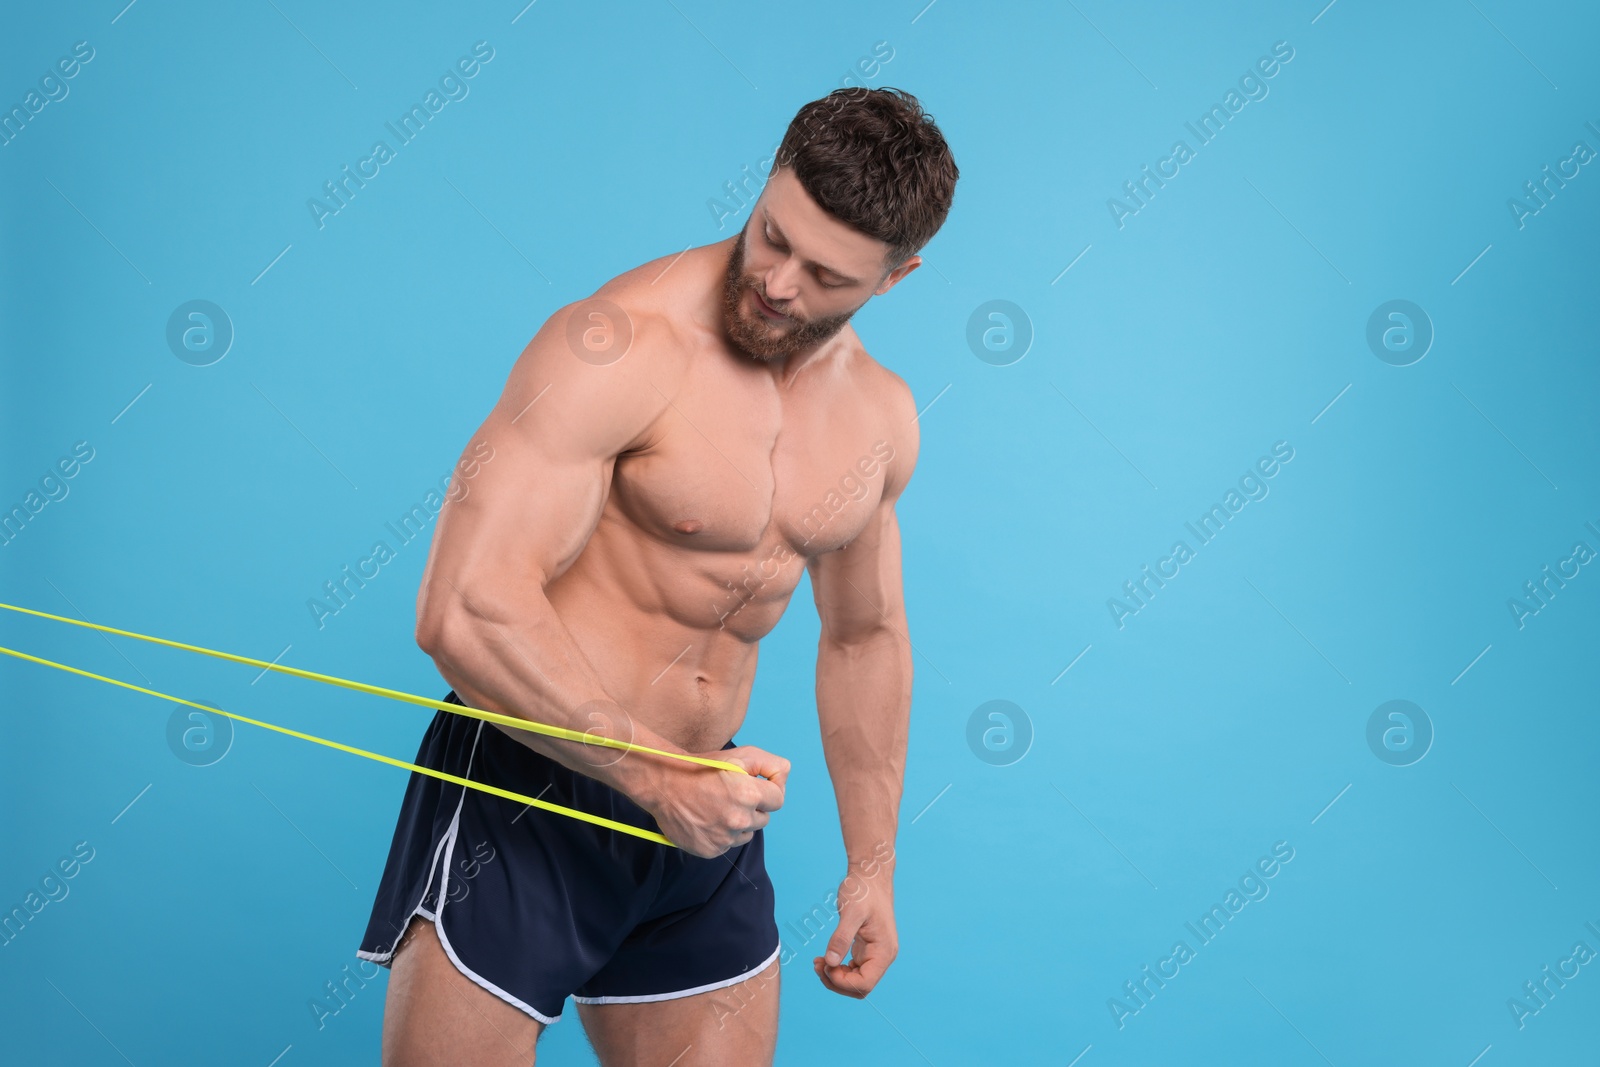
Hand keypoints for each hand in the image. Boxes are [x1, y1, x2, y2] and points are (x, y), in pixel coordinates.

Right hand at [644, 745, 788, 858]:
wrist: (664, 784)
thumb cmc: (703, 766)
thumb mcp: (741, 754)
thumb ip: (772, 765)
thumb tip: (784, 780)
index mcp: (748, 795)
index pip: (778, 800)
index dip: (767, 790)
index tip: (753, 785)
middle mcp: (738, 820)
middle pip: (764, 819)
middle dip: (753, 807)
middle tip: (731, 794)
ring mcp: (724, 838)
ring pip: (747, 833)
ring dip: (739, 822)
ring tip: (718, 806)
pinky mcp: (711, 850)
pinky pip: (728, 844)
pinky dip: (722, 834)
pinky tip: (708, 818)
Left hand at [813, 875, 896, 997]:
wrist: (870, 875)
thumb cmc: (864, 890)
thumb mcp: (851, 913)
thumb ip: (841, 938)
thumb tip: (831, 962)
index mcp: (884, 952)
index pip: (864, 984)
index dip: (842, 982)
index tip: (825, 965)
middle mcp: (882, 957)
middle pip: (859, 987)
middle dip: (836, 981)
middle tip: (817, 964)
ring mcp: (874, 954)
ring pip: (855, 981)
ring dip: (835, 977)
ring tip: (817, 962)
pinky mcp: (865, 949)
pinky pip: (852, 970)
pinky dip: (837, 969)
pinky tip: (824, 958)